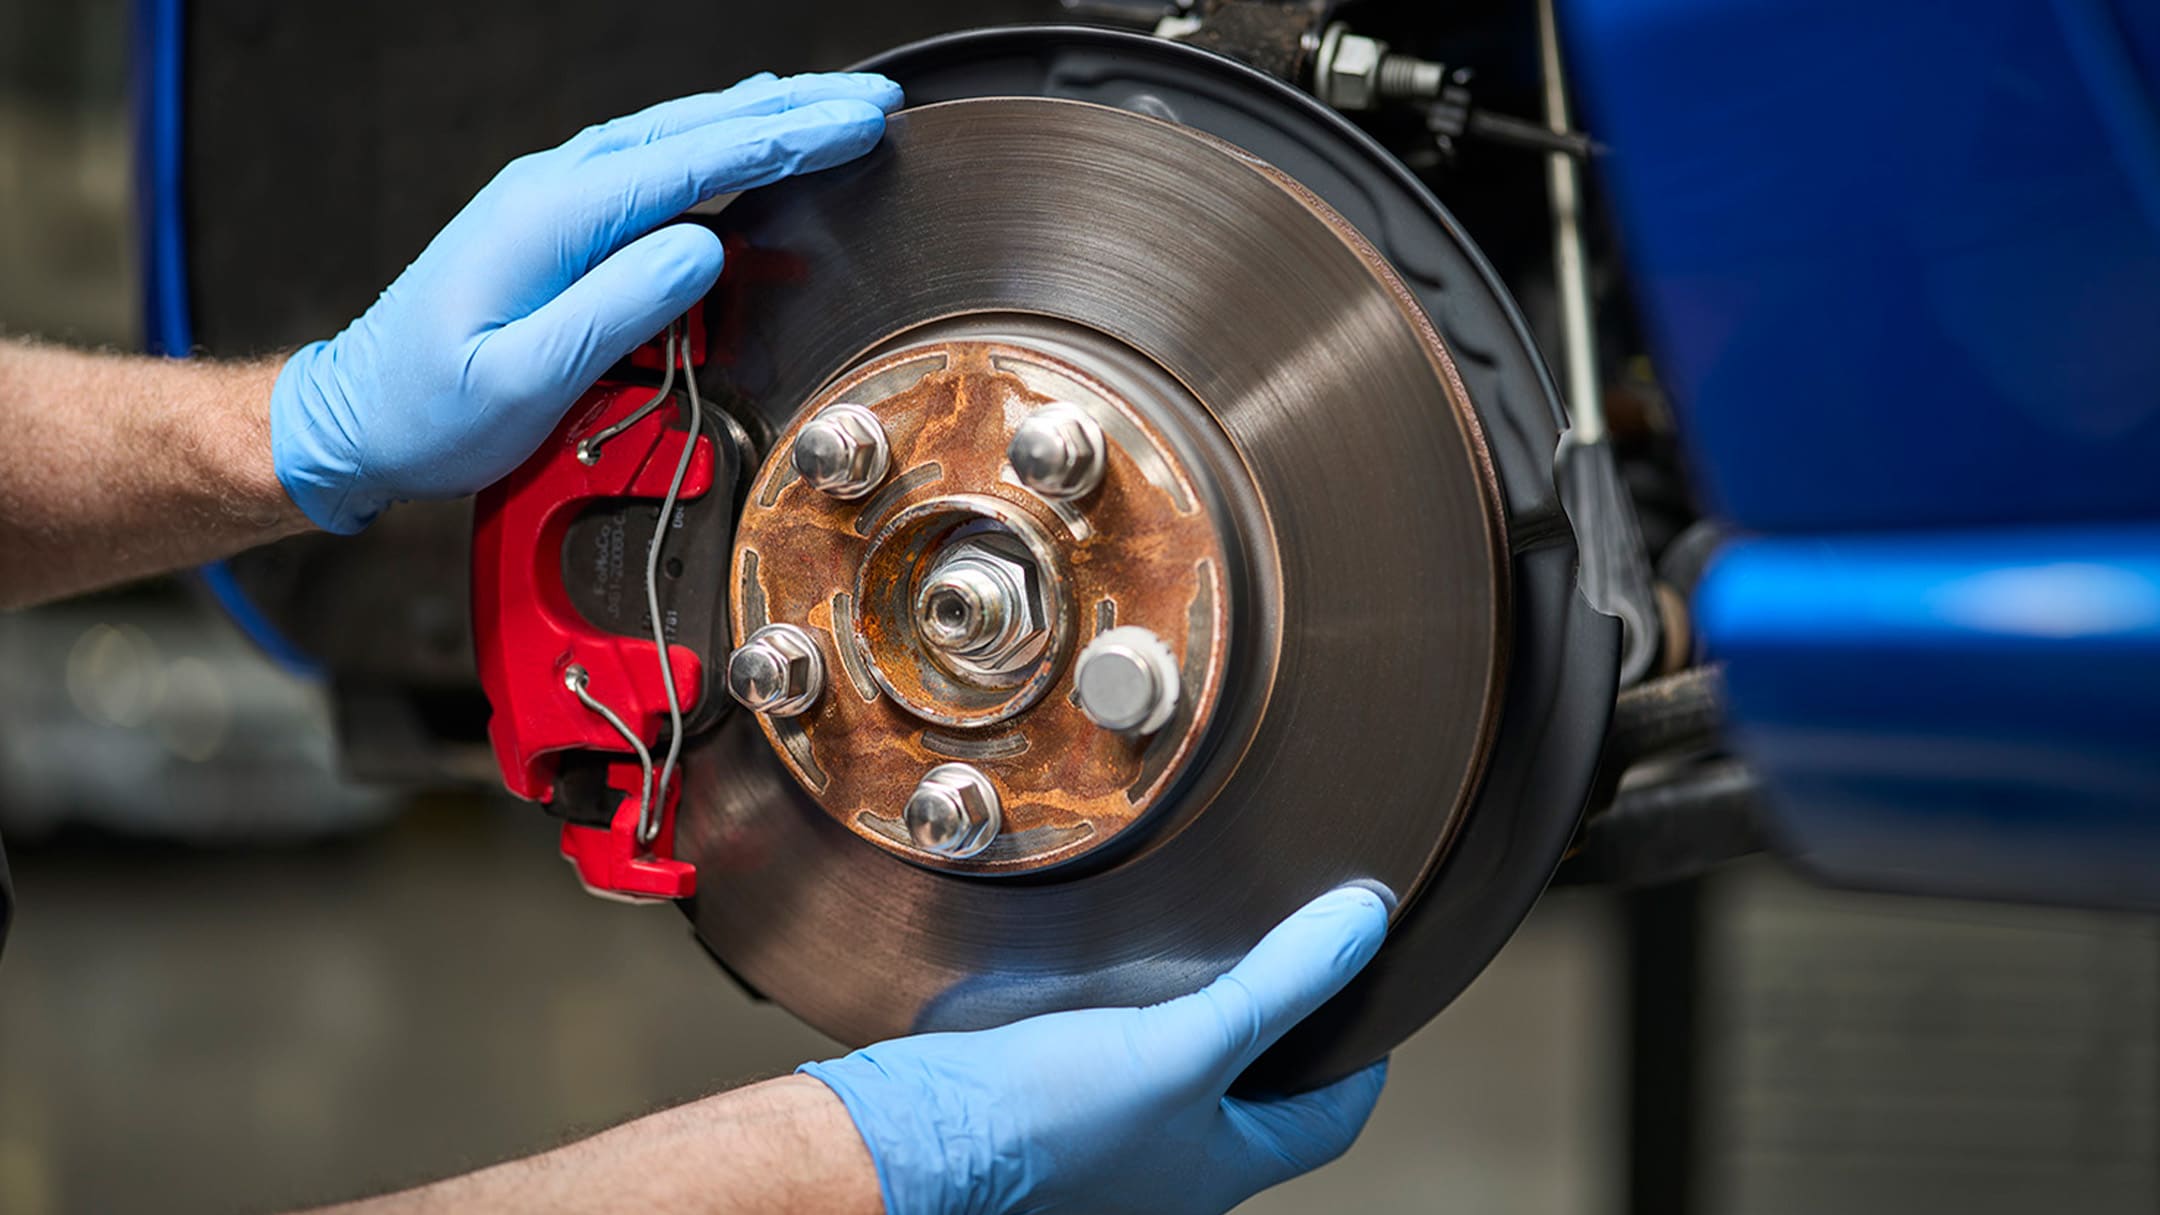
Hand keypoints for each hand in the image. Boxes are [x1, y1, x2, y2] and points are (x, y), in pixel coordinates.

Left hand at [270, 71, 902, 533]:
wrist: (355, 415)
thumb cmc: (429, 410)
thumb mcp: (522, 379)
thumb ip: (615, 311)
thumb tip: (702, 251)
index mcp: (553, 217)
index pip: (695, 160)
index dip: (786, 137)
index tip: (856, 123)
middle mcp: (554, 188)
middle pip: (695, 128)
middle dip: (794, 109)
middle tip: (876, 103)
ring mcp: (555, 197)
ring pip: (678, 134)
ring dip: (762, 116)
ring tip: (835, 105)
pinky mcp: (558, 220)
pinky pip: (655, 161)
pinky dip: (716, 139)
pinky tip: (744, 131)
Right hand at [802, 886, 1392, 1214]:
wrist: (911, 1139)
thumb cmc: (1042, 1122)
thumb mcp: (1181, 1046)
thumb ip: (1275, 989)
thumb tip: (1359, 927)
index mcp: (1219, 1175)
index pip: (1328, 1122)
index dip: (1359, 1057)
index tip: (1367, 991)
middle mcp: (1171, 1177)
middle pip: (1259, 1103)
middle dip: (1278, 1035)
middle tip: (1290, 961)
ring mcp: (1111, 1154)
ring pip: (1185, 1086)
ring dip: (1202, 1027)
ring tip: (1209, 959)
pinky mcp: (1054, 1120)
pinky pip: (1118, 1073)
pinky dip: (1134, 1030)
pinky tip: (1117, 988)